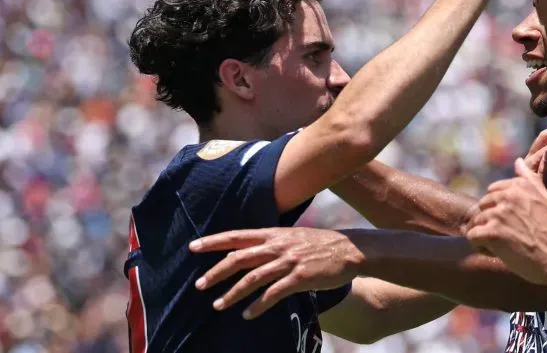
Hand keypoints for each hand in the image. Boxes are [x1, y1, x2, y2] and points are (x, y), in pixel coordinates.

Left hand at [189, 227, 362, 318]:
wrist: (350, 249)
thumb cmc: (321, 244)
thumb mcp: (294, 237)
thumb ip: (272, 244)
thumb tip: (248, 254)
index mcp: (274, 234)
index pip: (238, 236)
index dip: (214, 241)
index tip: (193, 247)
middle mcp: (279, 246)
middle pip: (240, 258)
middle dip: (217, 272)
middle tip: (200, 285)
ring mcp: (289, 261)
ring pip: (253, 278)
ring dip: (233, 293)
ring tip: (219, 305)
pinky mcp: (300, 277)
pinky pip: (274, 293)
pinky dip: (259, 305)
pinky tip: (248, 314)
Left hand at [465, 158, 546, 284]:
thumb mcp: (544, 198)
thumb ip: (529, 178)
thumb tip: (518, 161)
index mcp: (519, 186)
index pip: (493, 191)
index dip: (499, 208)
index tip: (512, 221)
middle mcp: (507, 196)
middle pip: (483, 205)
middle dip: (491, 220)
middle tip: (509, 234)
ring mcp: (498, 214)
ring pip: (477, 221)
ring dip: (487, 234)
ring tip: (505, 244)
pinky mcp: (492, 232)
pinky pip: (472, 236)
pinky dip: (480, 246)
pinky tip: (497, 251)